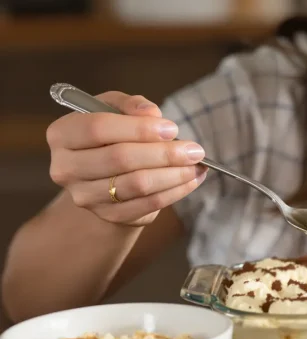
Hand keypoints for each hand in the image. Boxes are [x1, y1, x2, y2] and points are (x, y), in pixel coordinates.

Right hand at [46, 91, 206, 226]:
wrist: (105, 177)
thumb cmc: (111, 135)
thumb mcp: (115, 110)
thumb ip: (131, 105)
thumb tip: (152, 114)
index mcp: (62, 134)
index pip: (98, 128)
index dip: (139, 128)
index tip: (172, 129)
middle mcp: (66, 168)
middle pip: (120, 158)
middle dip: (164, 153)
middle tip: (194, 150)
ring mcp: (85, 196)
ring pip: (137, 184)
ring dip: (174, 174)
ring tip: (197, 165)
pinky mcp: (108, 216)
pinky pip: (148, 204)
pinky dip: (175, 191)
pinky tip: (192, 180)